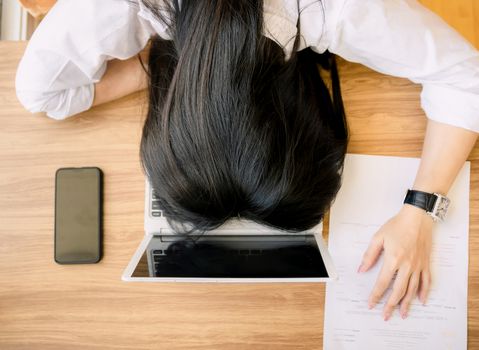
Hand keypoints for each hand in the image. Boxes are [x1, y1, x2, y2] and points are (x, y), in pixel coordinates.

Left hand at [357, 204, 433, 319]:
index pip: (382, 283)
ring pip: (412, 289)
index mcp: (393, 259)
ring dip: (407, 303)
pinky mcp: (426, 263)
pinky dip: (424, 292)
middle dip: (391, 305)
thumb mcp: (378, 238)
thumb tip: (361, 270)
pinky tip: (421, 300)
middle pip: (398, 290)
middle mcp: (407, 266)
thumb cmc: (397, 226)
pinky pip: (426, 281)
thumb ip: (369, 255)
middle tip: (385, 315)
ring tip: (403, 314)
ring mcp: (418, 266)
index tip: (371, 304)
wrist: (417, 217)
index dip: (376, 295)